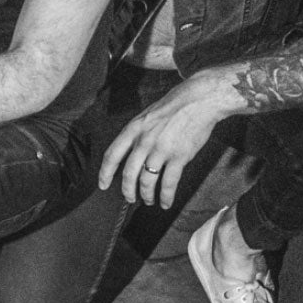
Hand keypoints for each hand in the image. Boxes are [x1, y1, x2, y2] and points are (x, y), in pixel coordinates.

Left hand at [101, 79, 234, 208]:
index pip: (112, 155)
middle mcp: (144, 141)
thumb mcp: (148, 115)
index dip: (105, 173)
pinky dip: (166, 196)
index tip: (102, 185)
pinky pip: (168, 183)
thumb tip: (133, 154)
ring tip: (149, 201)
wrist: (199, 100)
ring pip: (147, 181)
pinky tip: (166, 202)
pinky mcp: (179, 157)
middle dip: (128, 191)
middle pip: (128, 174)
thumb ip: (138, 133)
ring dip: (146, 195)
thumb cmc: (175, 106)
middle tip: (130, 199)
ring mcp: (161, 150)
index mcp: (133, 129)